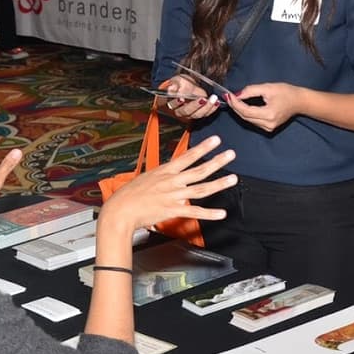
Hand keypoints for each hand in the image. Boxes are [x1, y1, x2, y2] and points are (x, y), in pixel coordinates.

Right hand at [98, 135, 234, 230]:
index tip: (216, 140)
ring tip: (233, 179)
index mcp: (165, 171)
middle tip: (231, 154)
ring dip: (219, 184)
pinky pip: (195, 212)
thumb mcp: (147, 180)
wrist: (120, 210)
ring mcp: (173, 196)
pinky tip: (221, 213)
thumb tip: (172, 182)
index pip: (188, 156)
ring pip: (201, 189)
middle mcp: (172, 181)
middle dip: (217, 161)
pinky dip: (210, 214)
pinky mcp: (172, 210)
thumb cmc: (129, 195)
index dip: (203, 148)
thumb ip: (162, 180)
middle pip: (199, 170)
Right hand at [160, 74, 220, 120]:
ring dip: (206, 107)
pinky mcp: (200, 113)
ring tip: (213, 99)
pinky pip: (206, 113)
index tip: (182, 98)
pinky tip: (217, 102)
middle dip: (195, 105)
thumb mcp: (177, 80)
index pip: (173, 104)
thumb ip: (174, 84)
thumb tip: (171, 89)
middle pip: (187, 111)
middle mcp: (180, 111)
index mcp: (172, 102)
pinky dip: (213, 108)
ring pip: (198, 114)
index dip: (177, 103)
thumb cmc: (181, 83)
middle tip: (202, 99)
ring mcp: (191, 114)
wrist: (189, 86)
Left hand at [225, 82, 303, 132]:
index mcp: (269, 114)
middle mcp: (268, 124)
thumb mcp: (268, 88)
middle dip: (235, 106)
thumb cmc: (286, 92)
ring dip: (240, 110)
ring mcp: (269, 128)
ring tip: (234, 100)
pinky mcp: (269, 128)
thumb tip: (236, 94)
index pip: (246, 111)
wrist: (299, 102)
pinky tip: (242, 106)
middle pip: (245, 117)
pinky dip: (247, 113)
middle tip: (228, 96)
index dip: (235, 103)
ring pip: (248, 120)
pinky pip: (253, 121)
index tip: (228, 95)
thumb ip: (250, 90)